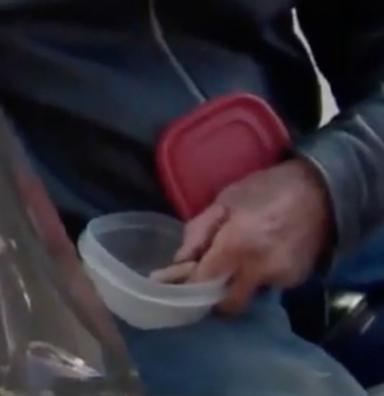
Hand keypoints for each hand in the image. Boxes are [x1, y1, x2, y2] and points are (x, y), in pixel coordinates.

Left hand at [173, 159, 332, 315]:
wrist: (321, 191)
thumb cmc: (265, 189)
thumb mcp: (223, 201)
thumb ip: (198, 233)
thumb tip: (179, 262)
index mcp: (236, 246)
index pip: (203, 283)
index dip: (186, 286)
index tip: (175, 283)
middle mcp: (259, 270)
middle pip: (228, 305)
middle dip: (214, 298)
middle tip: (206, 279)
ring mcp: (281, 279)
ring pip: (249, 295)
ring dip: (238, 284)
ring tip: (239, 258)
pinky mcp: (297, 280)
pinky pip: (268, 286)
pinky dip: (259, 276)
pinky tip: (261, 255)